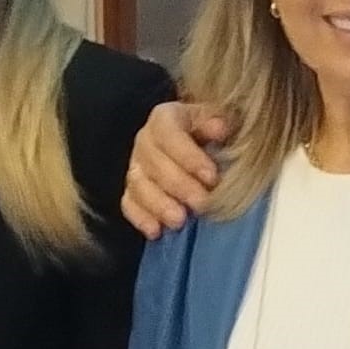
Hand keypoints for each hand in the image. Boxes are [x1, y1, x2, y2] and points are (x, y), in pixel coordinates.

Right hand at [120, 101, 230, 238]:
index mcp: (165, 118)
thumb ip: (218, 123)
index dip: (188, 155)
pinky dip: (141, 218)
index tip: (211, 176)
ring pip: (138, 184)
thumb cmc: (214, 134)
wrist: (205, 149)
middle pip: (153, 161)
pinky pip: (129, 204)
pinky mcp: (133, 191)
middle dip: (179, 185)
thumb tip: (219, 128)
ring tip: (179, 220)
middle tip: (202, 203)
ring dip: (159, 204)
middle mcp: (145, 140)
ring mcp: (136, 166)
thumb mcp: (220, 121)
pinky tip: (156, 231)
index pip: (168, 132)